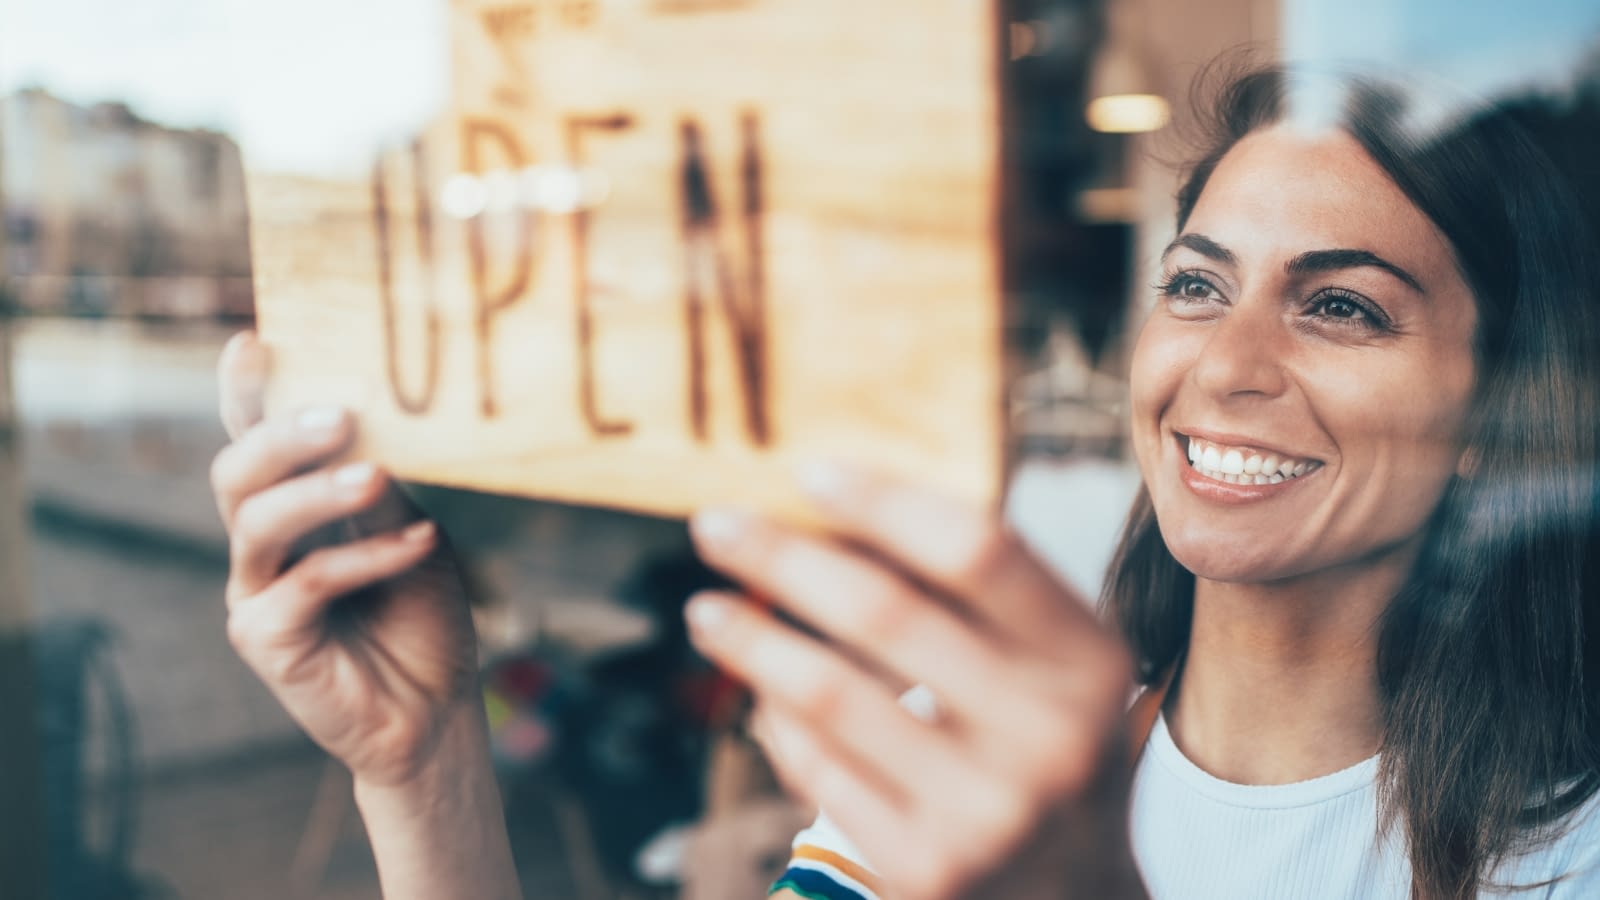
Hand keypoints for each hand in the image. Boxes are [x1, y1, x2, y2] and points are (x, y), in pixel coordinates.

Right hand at [210, 332, 480, 786]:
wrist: (437, 710)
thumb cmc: (422, 614)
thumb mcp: (413, 533)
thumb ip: (383, 487)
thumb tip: (369, 421)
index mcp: (292, 507)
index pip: (257, 439)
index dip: (246, 393)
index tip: (254, 341)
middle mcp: (261, 544)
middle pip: (237, 472)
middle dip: (281, 435)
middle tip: (341, 414)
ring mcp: (256, 591)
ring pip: (258, 522)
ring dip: (318, 492)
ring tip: (375, 475)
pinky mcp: (266, 640)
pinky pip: (306, 584)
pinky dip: (365, 558)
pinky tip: (419, 544)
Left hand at [685, 464, 1143, 899]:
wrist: (1071, 894)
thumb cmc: (1042, 745)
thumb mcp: (1052, 665)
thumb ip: (974, 593)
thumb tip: (834, 511)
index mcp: (1087, 661)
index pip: (979, 551)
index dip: (885, 502)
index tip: (806, 472)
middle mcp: (1049, 736)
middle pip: (886, 613)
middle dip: (783, 559)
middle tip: (714, 526)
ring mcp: (986, 812)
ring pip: (831, 695)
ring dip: (752, 640)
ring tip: (704, 610)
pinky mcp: (927, 870)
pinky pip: (818, 770)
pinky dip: (777, 720)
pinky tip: (758, 693)